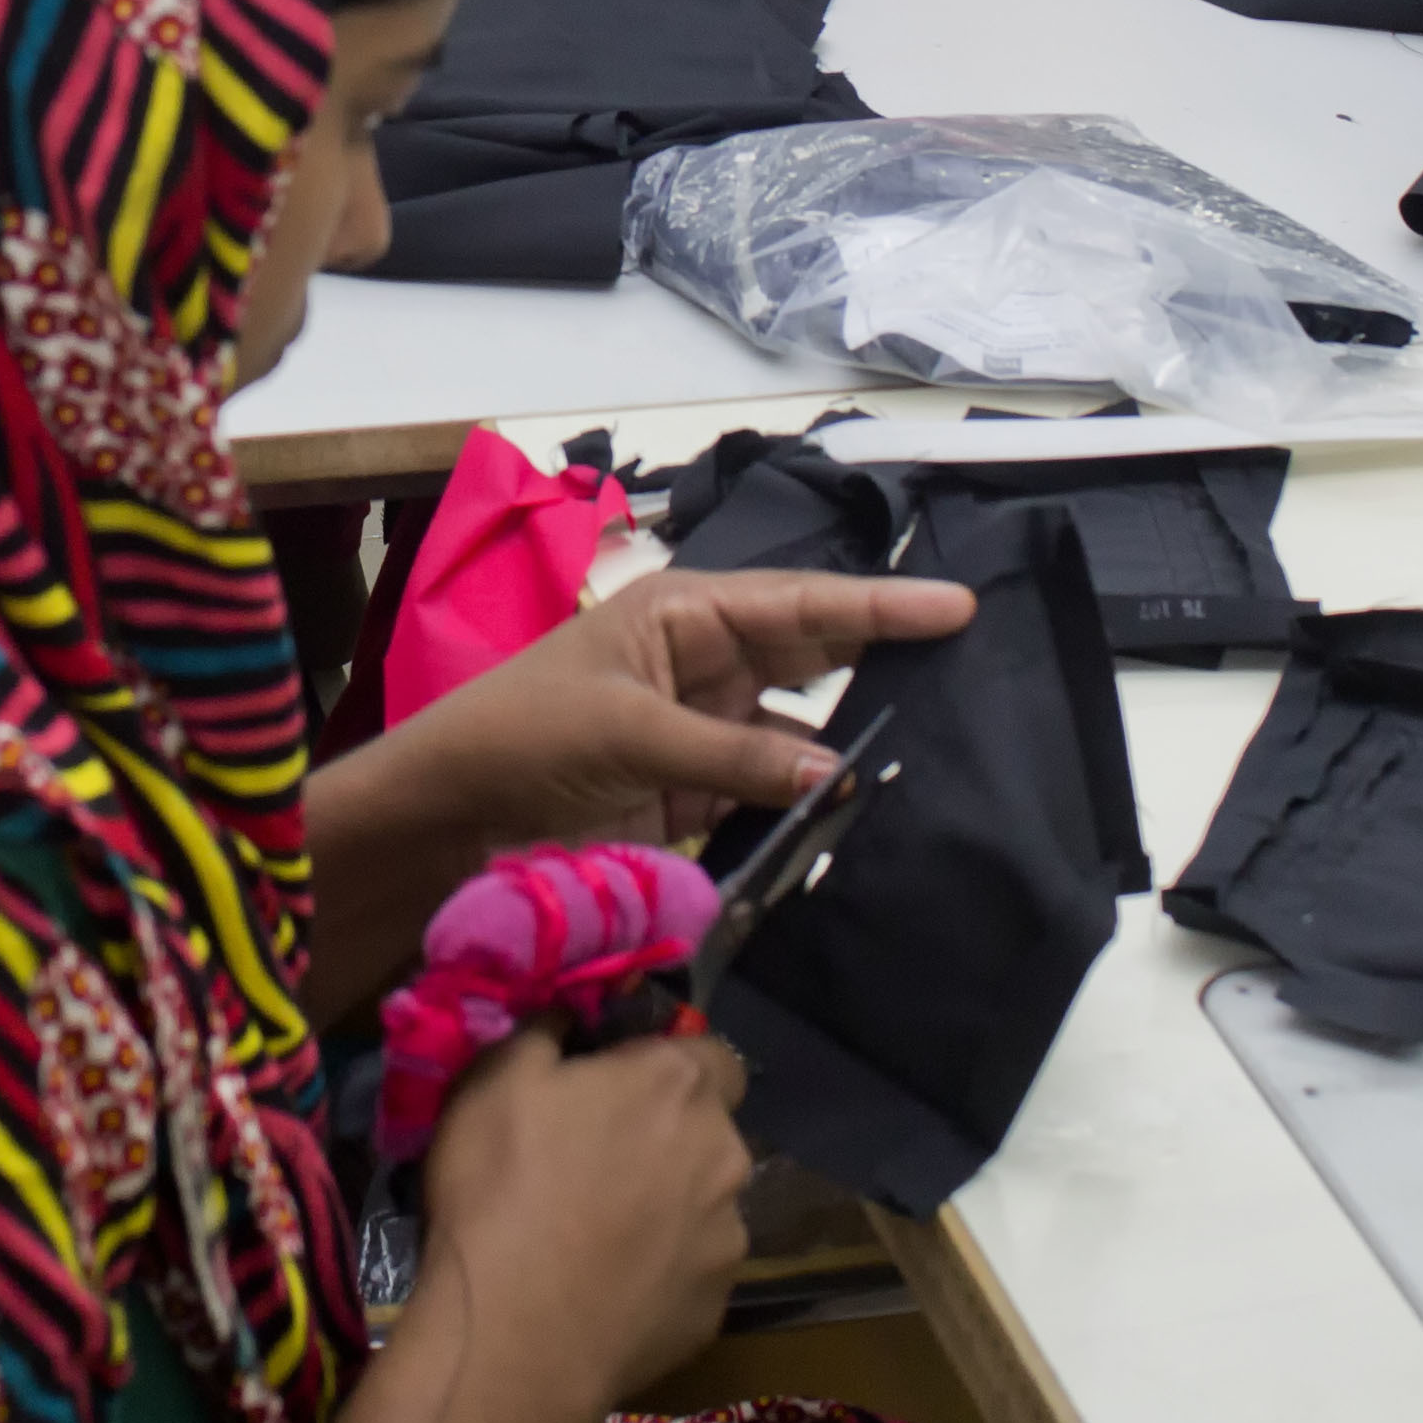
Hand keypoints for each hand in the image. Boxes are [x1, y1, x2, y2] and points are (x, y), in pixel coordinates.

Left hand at [379, 567, 977, 850]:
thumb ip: (735, 759)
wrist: (451, 814)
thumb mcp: (630, 732)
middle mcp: (705, 663)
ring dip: (851, 752)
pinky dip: (811, 809)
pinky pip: (772, 796)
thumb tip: (838, 777)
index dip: (881, 606)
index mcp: (685, 613)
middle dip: (884, 662)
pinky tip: (859, 820)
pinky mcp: (696, 797)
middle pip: (814, 658)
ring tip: (933, 755)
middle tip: (971, 669)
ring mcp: (704, 732)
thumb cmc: (523, 735)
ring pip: (801, 736)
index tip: (958, 605)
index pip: (801, 603)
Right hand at [417, 1025, 749, 1410]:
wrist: (513, 1339)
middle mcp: (723, 1156)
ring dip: (668, 1210)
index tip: (620, 1088)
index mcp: (676, 1087)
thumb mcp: (494, 1080)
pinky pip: (691, 1275)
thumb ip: (545, 1033)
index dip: (668, 1067)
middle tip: (597, 1165)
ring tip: (599, 1240)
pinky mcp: (715, 1311)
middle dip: (668, 1140)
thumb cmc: (501, 1190)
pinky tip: (607, 1293)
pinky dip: (660, 1276)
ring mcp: (727, 1240)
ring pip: (705, 1207)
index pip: (713, 1055)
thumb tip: (568, 1017)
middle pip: (709, 1134)